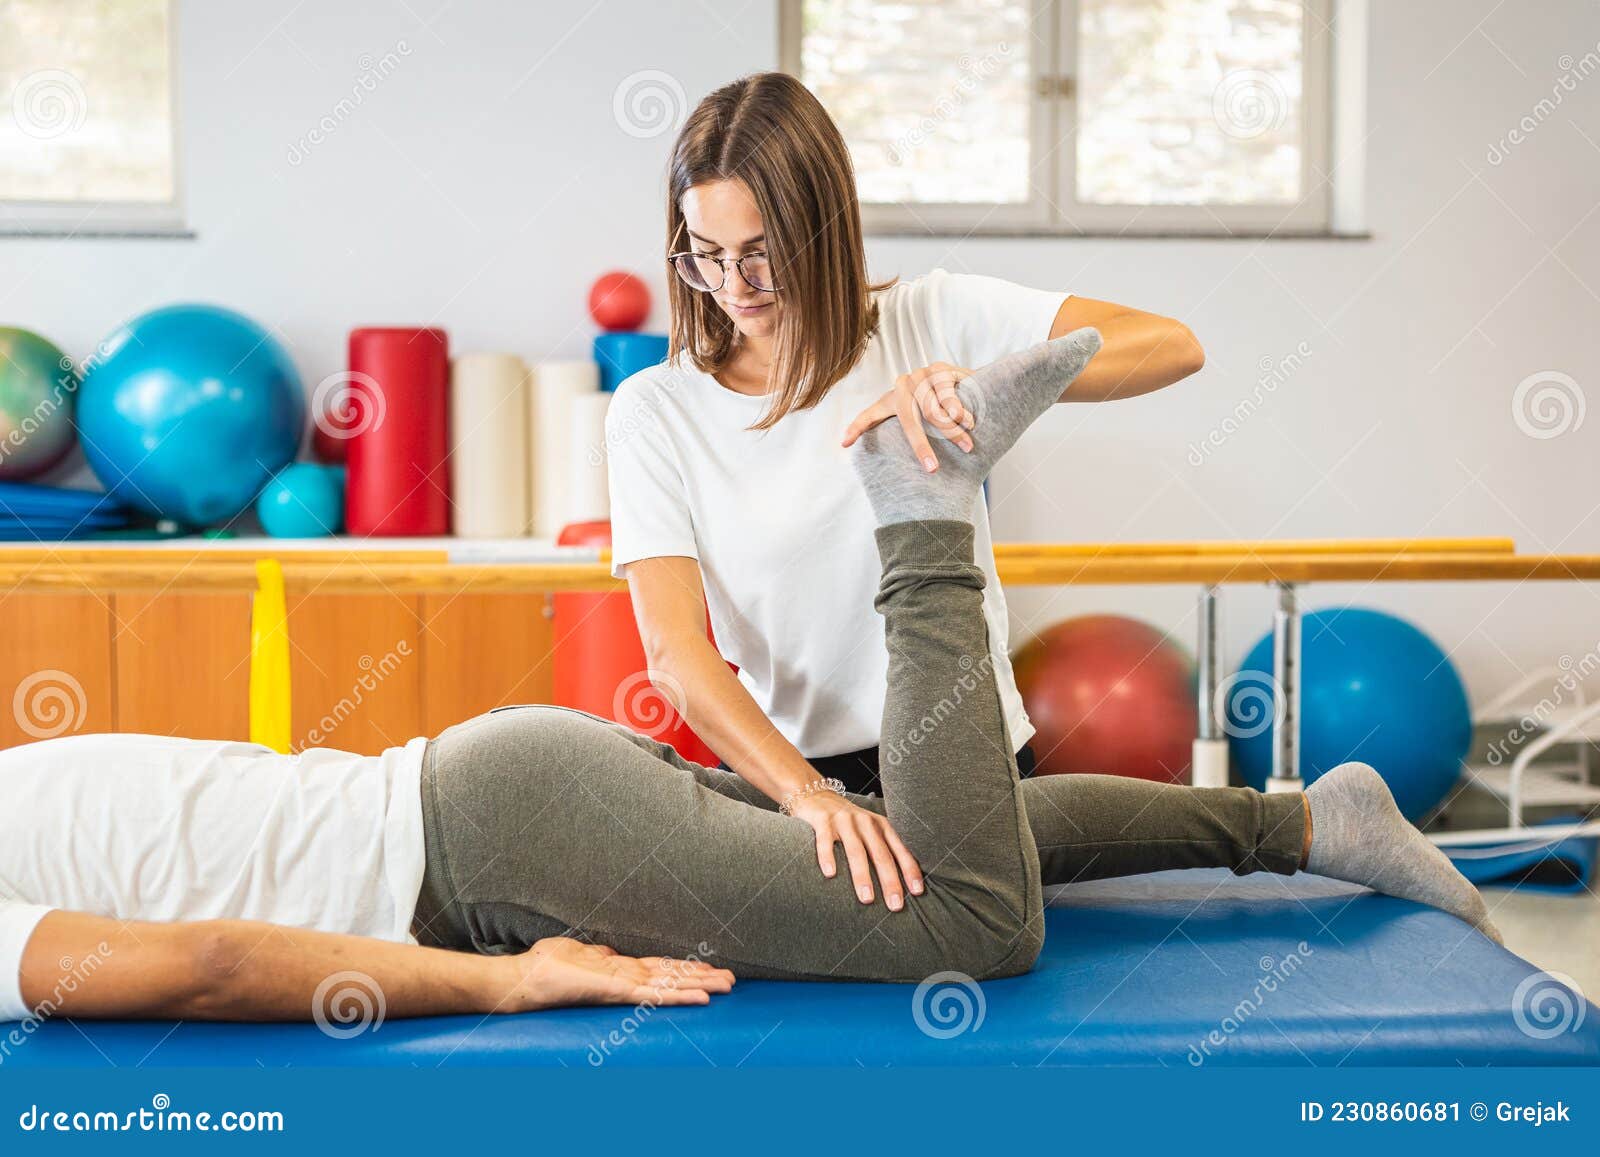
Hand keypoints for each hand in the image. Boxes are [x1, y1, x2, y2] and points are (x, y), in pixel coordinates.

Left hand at [497, 937, 734, 1011]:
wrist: (523, 981)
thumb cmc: (546, 968)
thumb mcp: (578, 952)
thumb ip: (597, 953)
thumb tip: (609, 950)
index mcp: (619, 970)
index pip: (660, 970)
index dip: (685, 970)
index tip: (708, 969)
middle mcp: (626, 979)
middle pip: (672, 977)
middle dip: (702, 979)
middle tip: (732, 981)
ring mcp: (623, 986)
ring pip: (669, 985)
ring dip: (699, 985)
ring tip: (726, 985)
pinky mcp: (616, 991)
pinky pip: (653, 994)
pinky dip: (678, 996)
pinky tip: (700, 996)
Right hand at [790, 790, 924, 910]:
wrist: (818, 796)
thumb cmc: (849, 822)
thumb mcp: (870, 830)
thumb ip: (883, 849)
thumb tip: (900, 884)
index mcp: (882, 826)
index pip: (900, 850)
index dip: (910, 870)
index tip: (917, 892)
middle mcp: (866, 822)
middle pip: (881, 854)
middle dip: (890, 881)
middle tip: (896, 904)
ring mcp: (845, 821)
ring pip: (856, 851)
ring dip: (863, 876)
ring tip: (867, 898)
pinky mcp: (823, 821)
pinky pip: (826, 842)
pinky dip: (828, 857)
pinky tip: (830, 874)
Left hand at [841, 363, 975, 469]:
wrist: (959, 379)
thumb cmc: (932, 405)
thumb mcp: (910, 416)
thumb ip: (895, 431)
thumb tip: (856, 450)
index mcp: (890, 400)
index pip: (870, 415)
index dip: (856, 428)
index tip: (844, 444)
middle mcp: (902, 385)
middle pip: (910, 421)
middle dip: (922, 447)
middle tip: (933, 469)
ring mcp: (920, 375)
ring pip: (933, 410)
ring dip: (952, 431)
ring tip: (967, 446)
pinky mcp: (940, 367)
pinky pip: (949, 394)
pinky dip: (960, 412)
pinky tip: (969, 422)